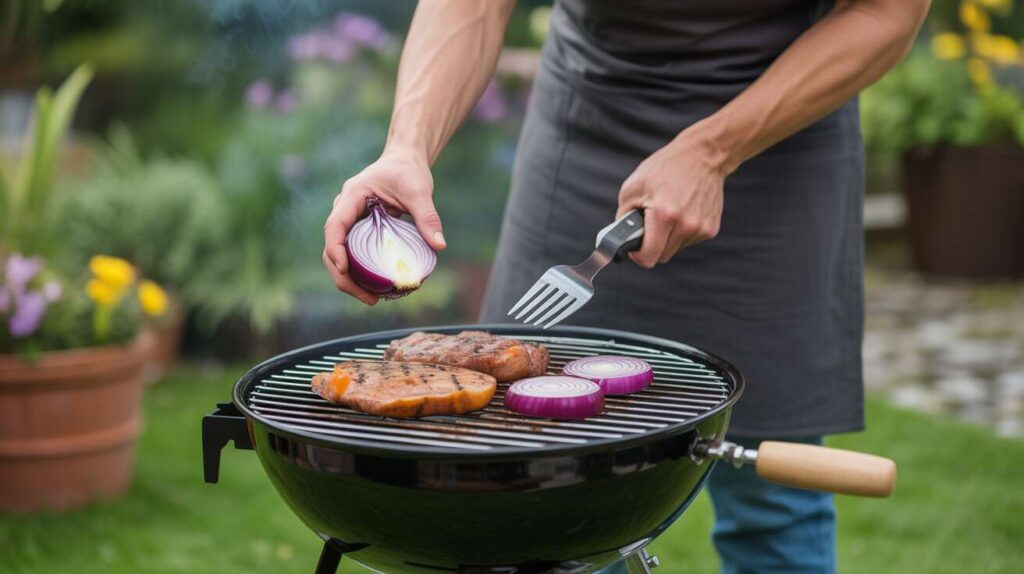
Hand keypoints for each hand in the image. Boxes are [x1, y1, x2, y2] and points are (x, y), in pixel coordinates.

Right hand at [323, 148, 445, 304]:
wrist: (405, 161)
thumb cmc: (409, 171)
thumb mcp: (420, 191)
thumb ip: (428, 216)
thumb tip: (440, 245)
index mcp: (352, 196)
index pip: (334, 226)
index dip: (335, 249)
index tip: (345, 269)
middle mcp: (344, 210)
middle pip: (331, 248)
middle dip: (343, 277)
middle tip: (367, 298)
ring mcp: (349, 222)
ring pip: (339, 255)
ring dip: (349, 280)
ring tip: (372, 300)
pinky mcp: (358, 231)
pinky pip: (352, 254)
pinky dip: (359, 272)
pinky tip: (376, 288)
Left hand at [617, 129, 726, 267]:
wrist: (704, 155)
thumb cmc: (666, 167)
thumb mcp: (633, 187)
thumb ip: (623, 217)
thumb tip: (620, 237)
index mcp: (664, 215)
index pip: (648, 258)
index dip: (637, 255)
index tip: (635, 246)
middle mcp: (686, 225)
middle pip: (661, 257)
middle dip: (651, 246)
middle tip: (648, 226)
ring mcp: (701, 228)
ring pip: (675, 249)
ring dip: (667, 239)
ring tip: (667, 213)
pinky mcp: (711, 229)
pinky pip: (688, 241)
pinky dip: (681, 232)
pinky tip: (681, 211)